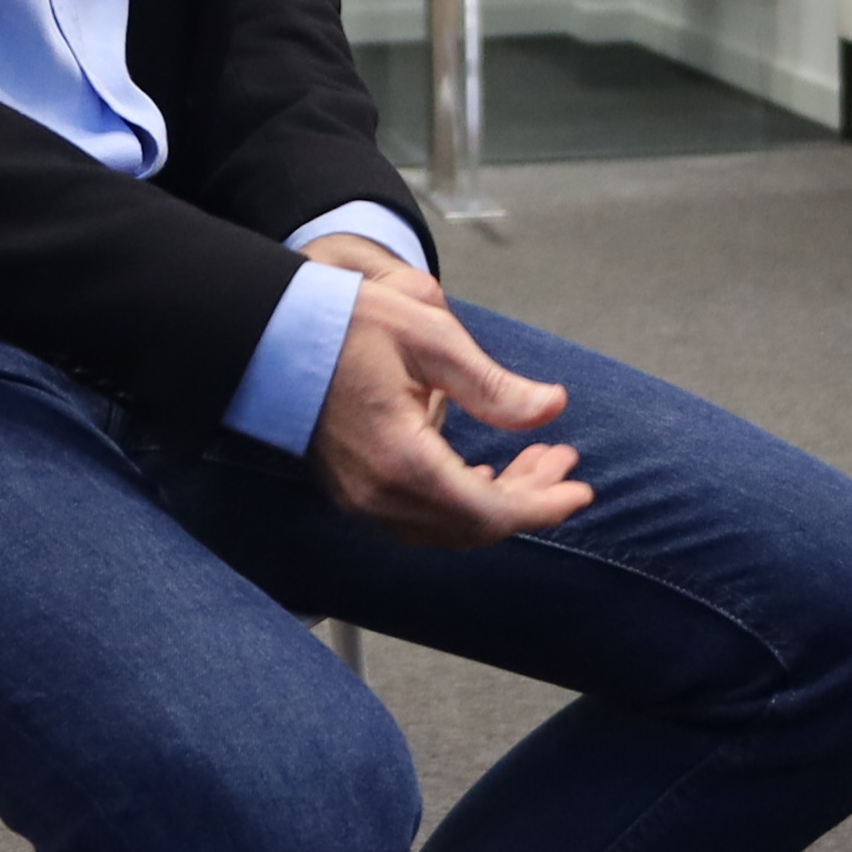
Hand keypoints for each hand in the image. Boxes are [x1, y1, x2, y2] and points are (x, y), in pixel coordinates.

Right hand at [303, 256, 588, 548]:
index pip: (490, 511)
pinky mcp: (352, 491)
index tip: (581, 490)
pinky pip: (418, 518)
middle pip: (472, 526)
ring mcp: (360, 499)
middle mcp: (379, 494)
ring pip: (446, 527)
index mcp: (402, 460)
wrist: (271, 331)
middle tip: (562, 461)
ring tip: (534, 461)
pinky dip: (460, 502)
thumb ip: (494, 385)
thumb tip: (551, 407)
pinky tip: (481, 474)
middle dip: (529, 500)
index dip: (543, 506)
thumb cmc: (345, 324)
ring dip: (497, 501)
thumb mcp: (430, 339)